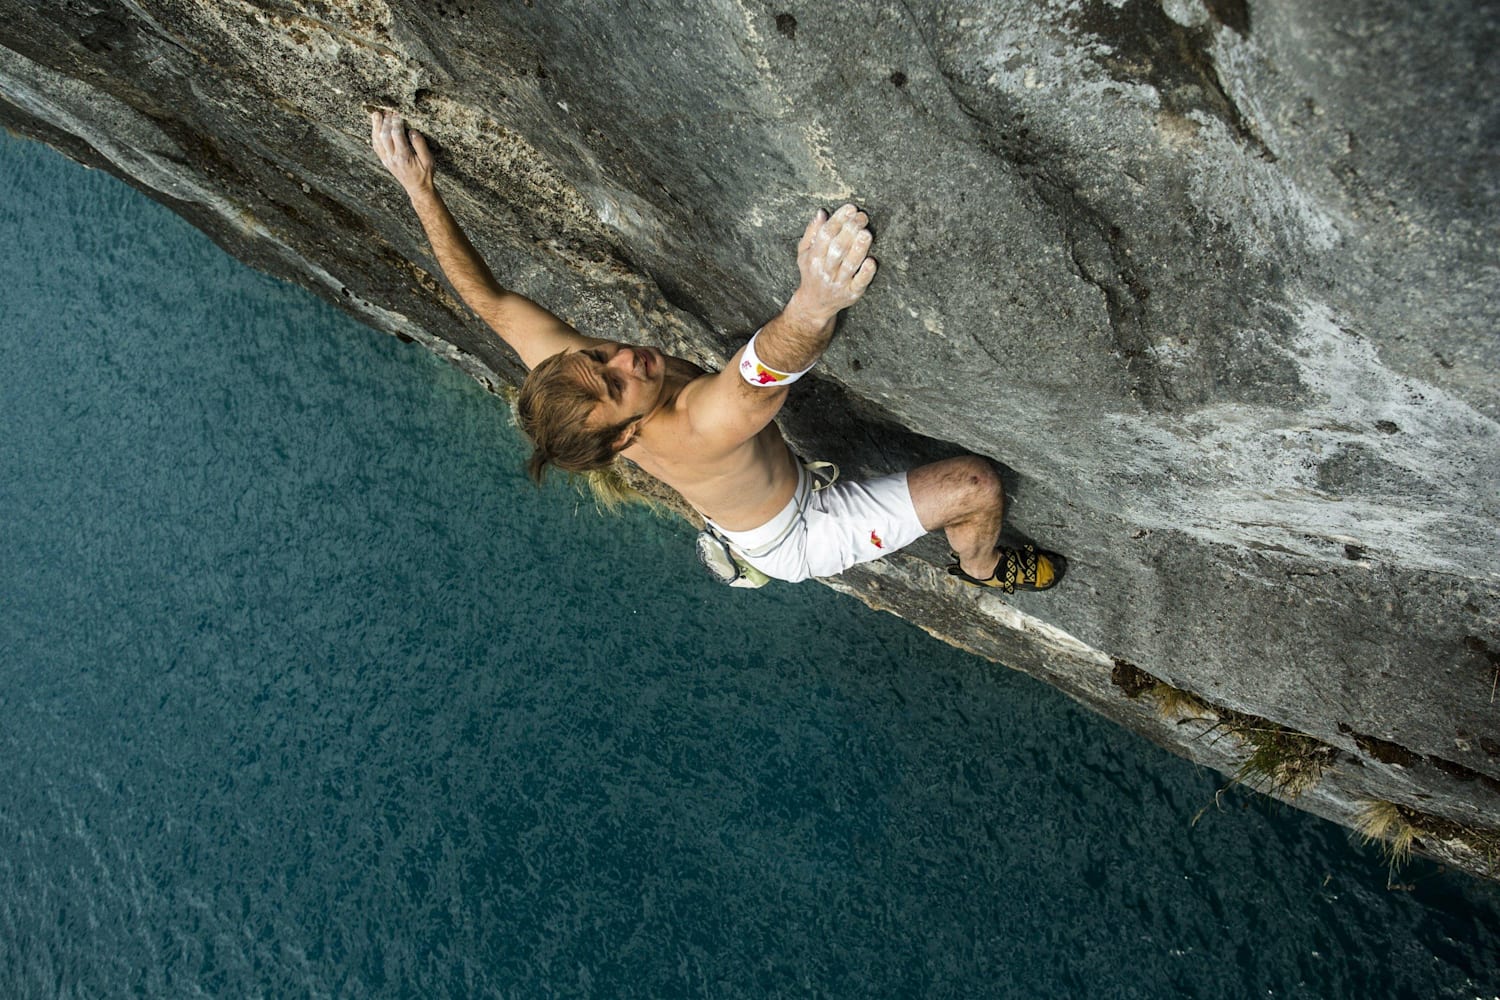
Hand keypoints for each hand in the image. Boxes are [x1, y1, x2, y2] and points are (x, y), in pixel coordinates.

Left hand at [370, 110, 433, 195]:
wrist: (417, 188)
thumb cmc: (425, 174)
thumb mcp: (428, 160)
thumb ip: (420, 145)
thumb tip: (412, 131)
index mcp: (404, 156)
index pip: (397, 135)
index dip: (396, 123)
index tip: (398, 114)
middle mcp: (392, 158)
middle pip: (384, 136)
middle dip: (386, 122)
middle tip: (388, 111)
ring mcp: (387, 160)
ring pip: (377, 140)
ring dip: (376, 127)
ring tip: (376, 114)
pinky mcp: (385, 161)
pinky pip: (376, 146)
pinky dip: (374, 135)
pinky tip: (375, 127)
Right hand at [789, 203, 877, 321]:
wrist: (814, 305)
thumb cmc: (812, 273)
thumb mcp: (804, 253)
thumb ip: (812, 233)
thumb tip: (821, 213)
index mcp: (813, 258)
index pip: (825, 235)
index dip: (838, 220)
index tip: (850, 208)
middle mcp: (825, 271)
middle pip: (838, 248)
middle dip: (850, 230)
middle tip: (862, 217)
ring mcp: (839, 283)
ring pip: (849, 265)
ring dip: (859, 248)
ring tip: (867, 233)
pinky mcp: (851, 294)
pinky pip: (859, 283)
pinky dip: (866, 273)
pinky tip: (872, 261)